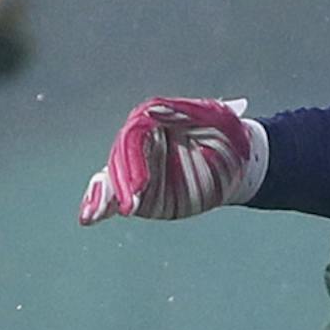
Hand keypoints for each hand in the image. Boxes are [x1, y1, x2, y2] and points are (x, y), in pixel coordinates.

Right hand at [79, 95, 264, 224]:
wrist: (241, 161)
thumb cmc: (228, 133)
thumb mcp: (216, 116)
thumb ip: (185, 112)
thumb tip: (152, 112)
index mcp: (152, 120)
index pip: (133, 139)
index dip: (133, 161)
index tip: (139, 185)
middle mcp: (139, 143)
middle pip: (120, 162)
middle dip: (122, 186)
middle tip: (129, 207)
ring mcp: (138, 167)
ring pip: (113, 179)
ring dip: (103, 198)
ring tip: (93, 215)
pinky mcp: (140, 189)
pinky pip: (114, 195)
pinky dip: (99, 205)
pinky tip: (87, 218)